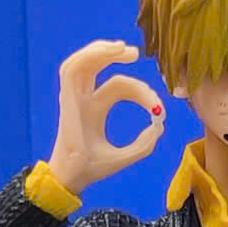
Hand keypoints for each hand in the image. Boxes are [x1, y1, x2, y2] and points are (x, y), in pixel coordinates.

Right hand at [48, 40, 165, 196]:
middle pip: (100, 66)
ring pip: (84, 62)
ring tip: (122, 48)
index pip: (120, 86)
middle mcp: (85, 98)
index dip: (141, 91)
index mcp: (97, 108)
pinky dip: (86, 56)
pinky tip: (107, 52)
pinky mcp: (67, 98)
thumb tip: (160, 125)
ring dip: (102, 50)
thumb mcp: (128, 155)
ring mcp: (75, 97)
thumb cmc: (95, 168)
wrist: (76, 178)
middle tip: (136, 53)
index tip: (158, 107)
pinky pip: (70, 69)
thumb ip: (145, 142)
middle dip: (116, 55)